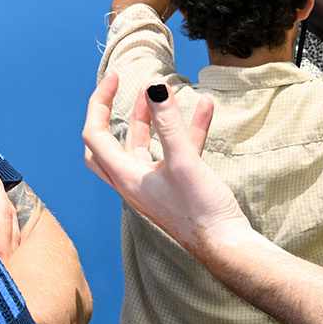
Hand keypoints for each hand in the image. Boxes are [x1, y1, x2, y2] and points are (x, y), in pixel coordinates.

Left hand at [81, 73, 249, 253]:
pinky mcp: (177, 186)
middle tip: (125, 89)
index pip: (95, 134)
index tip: (116, 77)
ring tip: (166, 91)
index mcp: (125, 176)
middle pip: (108, 144)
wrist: (227, 246)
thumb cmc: (200, 210)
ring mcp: (155, 184)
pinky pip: (176, 152)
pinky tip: (205, 108)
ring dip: (154, 118)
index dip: (100, 102)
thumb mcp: (183, 161)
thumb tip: (155, 87)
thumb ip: (169, 123)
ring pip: (144, 145)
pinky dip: (187, 130)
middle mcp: (134, 181)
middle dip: (116, 112)